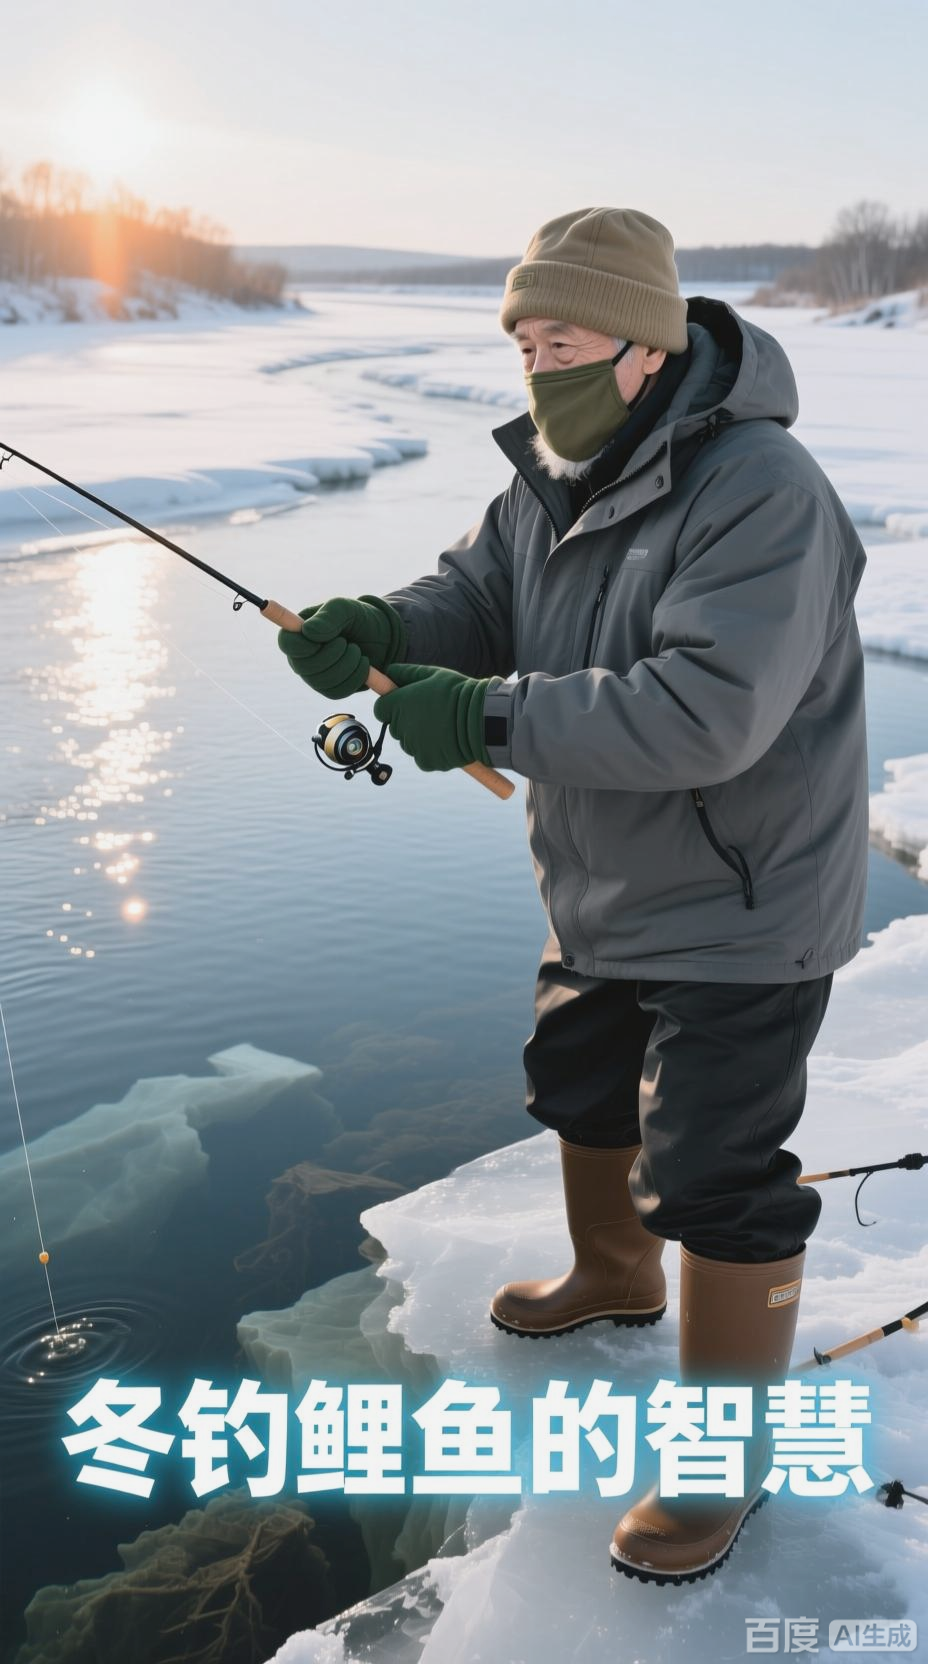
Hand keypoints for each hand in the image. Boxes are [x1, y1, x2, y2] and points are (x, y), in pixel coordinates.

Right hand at [277, 595, 406, 698]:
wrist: (380, 636)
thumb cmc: (357, 617)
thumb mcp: (345, 609)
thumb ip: (328, 617)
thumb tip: (308, 631)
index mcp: (298, 633)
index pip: (287, 644)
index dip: (303, 646)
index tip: (323, 640)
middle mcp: (301, 657)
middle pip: (304, 667)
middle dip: (331, 655)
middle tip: (347, 642)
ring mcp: (315, 676)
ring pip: (323, 681)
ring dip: (346, 665)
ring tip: (357, 650)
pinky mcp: (331, 689)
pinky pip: (338, 692)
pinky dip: (355, 678)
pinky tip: (363, 664)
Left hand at [372, 662, 496, 771]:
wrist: (481, 719)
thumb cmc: (458, 693)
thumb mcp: (433, 674)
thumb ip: (407, 673)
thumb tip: (388, 671)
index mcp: (399, 704)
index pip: (381, 709)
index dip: (392, 706)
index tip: (406, 704)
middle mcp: (401, 727)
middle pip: (395, 727)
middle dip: (407, 721)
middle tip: (432, 714)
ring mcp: (413, 746)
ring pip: (409, 743)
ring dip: (419, 737)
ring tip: (443, 727)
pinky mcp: (426, 761)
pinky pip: (422, 757)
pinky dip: (431, 752)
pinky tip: (446, 741)